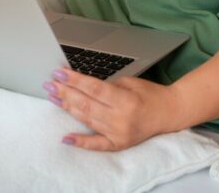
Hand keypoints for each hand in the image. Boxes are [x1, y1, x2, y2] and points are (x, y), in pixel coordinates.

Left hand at [44, 68, 179, 150]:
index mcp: (126, 100)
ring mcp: (119, 133)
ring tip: (53, 96)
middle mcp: (121, 119)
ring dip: (68, 108)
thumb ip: (106, 86)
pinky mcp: (118, 144)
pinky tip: (65, 137)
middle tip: (49, 83)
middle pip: (86, 104)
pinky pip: (96, 144)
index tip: (59, 72)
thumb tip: (80, 84)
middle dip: (65, 92)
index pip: (94, 89)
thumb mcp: (130, 83)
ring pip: (87, 119)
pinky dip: (80, 141)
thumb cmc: (150, 94)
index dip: (74, 80)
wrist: (168, 113)